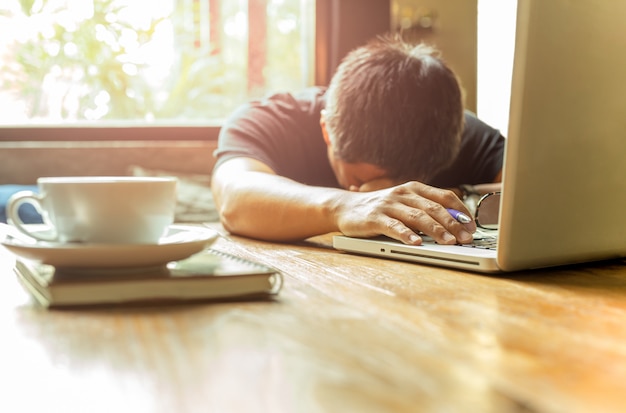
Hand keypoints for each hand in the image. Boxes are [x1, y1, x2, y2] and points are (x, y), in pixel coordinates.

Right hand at [336, 181, 475, 244]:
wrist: (345, 208)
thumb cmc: (380, 209)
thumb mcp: (405, 205)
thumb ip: (426, 210)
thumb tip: (456, 224)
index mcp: (414, 188)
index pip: (444, 196)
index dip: (461, 211)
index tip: (473, 227)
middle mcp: (403, 193)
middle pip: (434, 208)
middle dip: (454, 224)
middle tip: (467, 238)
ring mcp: (388, 205)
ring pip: (417, 217)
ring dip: (436, 230)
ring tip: (449, 243)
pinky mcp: (374, 218)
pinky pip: (393, 226)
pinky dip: (406, 234)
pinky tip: (416, 243)